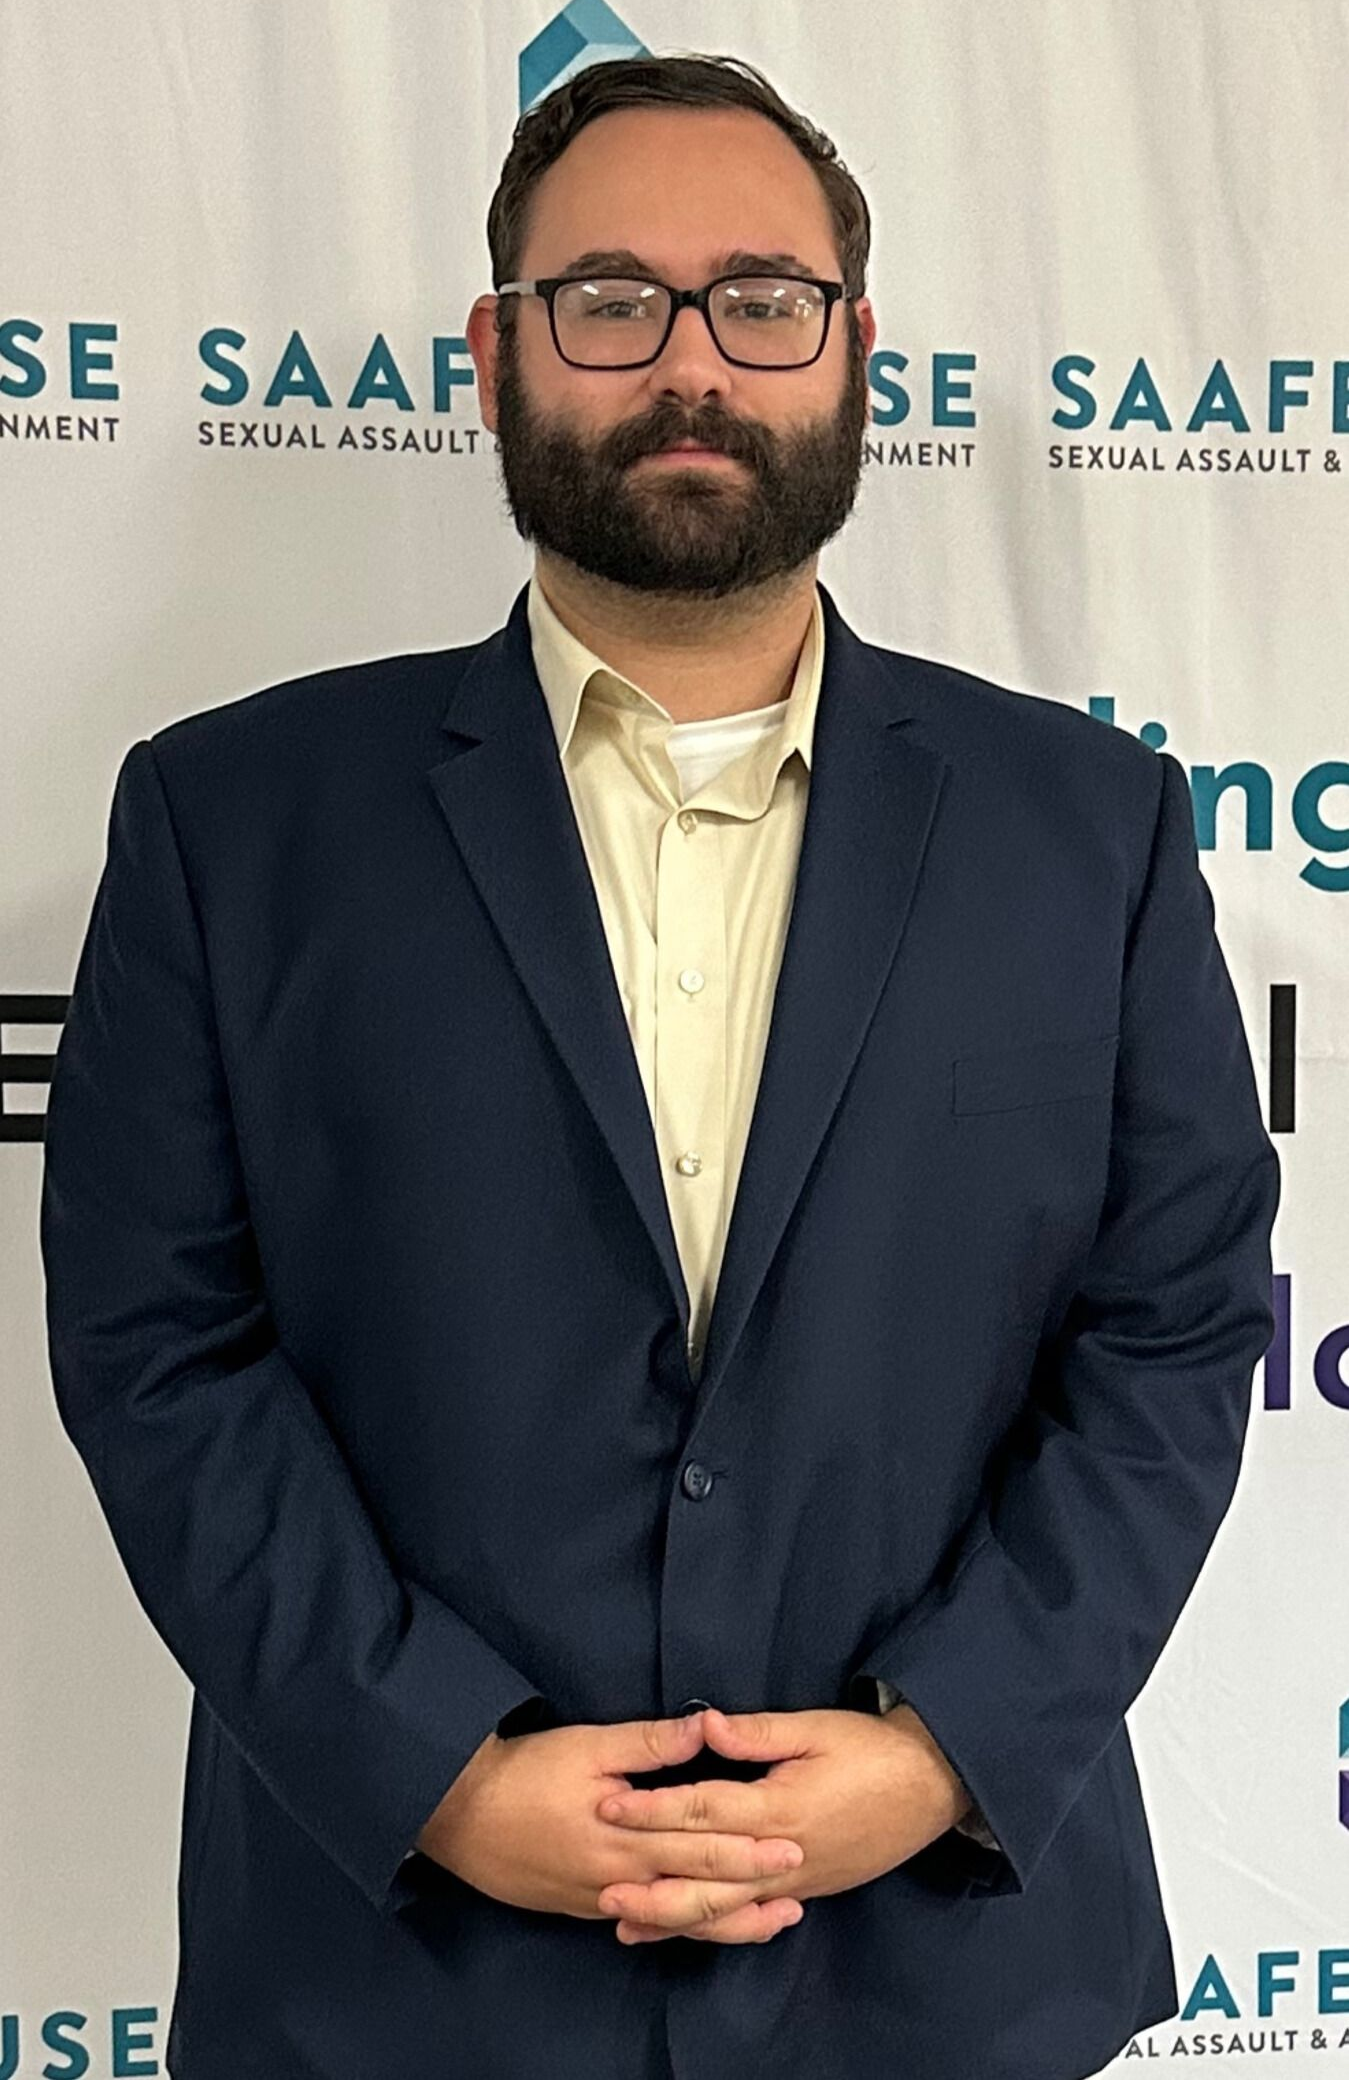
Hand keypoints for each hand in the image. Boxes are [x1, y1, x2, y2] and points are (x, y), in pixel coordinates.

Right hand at [414, 1712, 807, 1938]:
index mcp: (625, 1838)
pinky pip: (645, 1925)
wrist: (456, 1815)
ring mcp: (602, 1901)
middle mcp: (620, 1880)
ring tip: (770, 1918)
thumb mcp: (586, 1745)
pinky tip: (702, 1927)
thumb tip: (705, 1725)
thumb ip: (648, 1742)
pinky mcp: (584, 1908)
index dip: (749, 1848)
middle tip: (797, 1881)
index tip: (792, 1843)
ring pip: (675, 1919)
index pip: (700, 1846)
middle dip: (750, 1888)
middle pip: (697, 1891)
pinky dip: (681, 1927)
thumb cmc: (523, 1772)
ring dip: (725, 1919)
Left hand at [591, 1703, 971, 1942]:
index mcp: (781, 1807)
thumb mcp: (814, 1728)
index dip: (654, 1808)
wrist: (930, 1786)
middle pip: (707, 1879)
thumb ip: (755, 1732)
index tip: (610, 1805)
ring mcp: (797, 1880)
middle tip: (601, 1887)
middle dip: (652, 1884)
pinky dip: (714, 1926)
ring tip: (627, 1924)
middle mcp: (784, 1854)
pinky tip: (684, 1930)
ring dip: (674, 1919)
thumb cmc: (871, 1748)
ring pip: (726, 1910)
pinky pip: (751, 1917)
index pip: (703, 1810)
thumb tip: (702, 1723)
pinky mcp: (808, 1889)